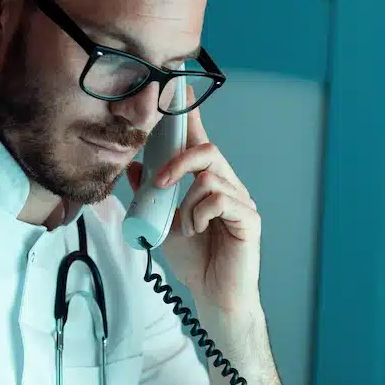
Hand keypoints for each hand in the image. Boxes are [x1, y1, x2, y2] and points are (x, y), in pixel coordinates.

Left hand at [126, 95, 260, 315]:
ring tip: (186, 227)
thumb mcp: (162, 223)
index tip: (180, 87)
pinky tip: (199, 231)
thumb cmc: (195, 262)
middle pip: (207, 151)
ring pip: (209, 177)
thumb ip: (151, 196)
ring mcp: (241, 201)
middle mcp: (228, 186)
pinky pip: (219, 199)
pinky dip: (200, 215)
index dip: (191, 116)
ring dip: (187, 203)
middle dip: (178, 162)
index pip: (199, 142)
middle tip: (158, 184)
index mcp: (208, 184)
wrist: (213, 296)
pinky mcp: (249, 218)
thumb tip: (134, 167)